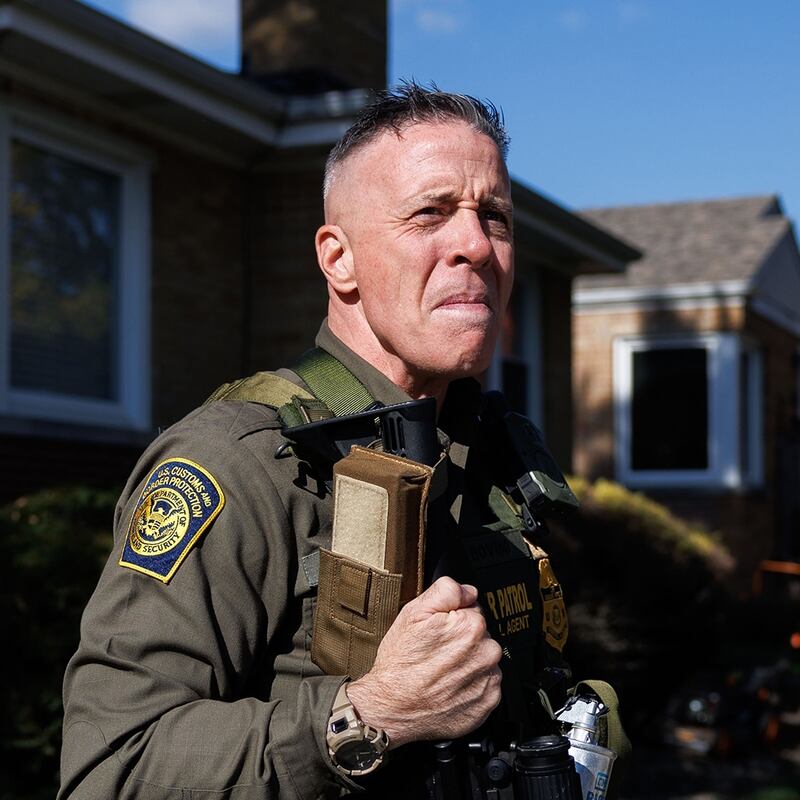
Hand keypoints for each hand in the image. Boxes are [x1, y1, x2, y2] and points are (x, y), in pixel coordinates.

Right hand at [345, 576, 502, 747]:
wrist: (390, 708)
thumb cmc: (399, 663)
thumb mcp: (413, 613)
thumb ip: (445, 591)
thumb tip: (468, 591)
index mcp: (471, 626)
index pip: (473, 611)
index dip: (453, 619)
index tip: (439, 632)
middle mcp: (486, 653)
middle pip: (481, 636)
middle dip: (463, 640)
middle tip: (437, 653)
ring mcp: (489, 681)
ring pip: (484, 660)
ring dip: (469, 662)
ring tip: (442, 671)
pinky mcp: (488, 703)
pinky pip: (487, 685)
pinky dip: (472, 685)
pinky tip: (450, 686)